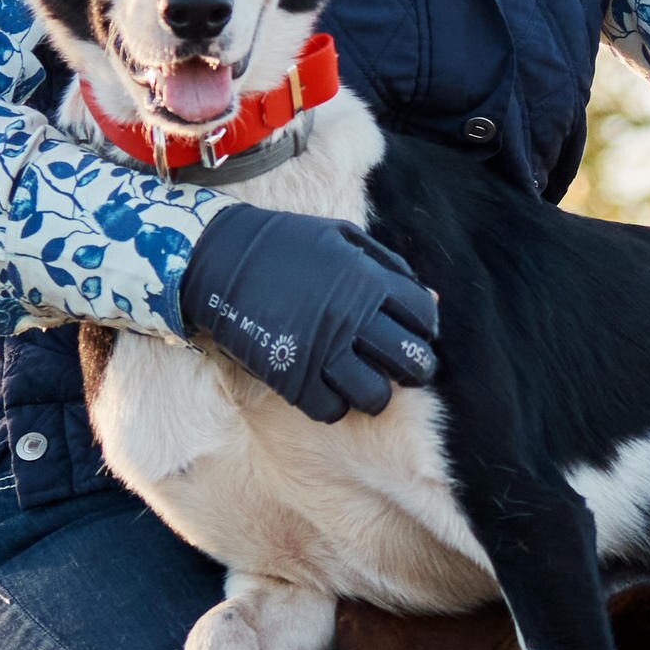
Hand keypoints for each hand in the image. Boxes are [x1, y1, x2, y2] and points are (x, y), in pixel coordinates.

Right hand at [177, 203, 438, 420]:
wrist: (217, 257)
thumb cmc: (284, 244)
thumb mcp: (342, 239)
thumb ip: (389, 267)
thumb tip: (432, 301)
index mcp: (369, 281)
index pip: (423, 318)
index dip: (423, 329)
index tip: (410, 333)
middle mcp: (353, 318)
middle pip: (412, 363)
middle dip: (414, 370)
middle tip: (398, 369)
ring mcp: (322, 350)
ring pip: (376, 397)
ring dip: (375, 394)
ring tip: (362, 383)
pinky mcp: (291, 377)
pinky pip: (330, 410)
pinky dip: (333, 405)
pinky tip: (326, 389)